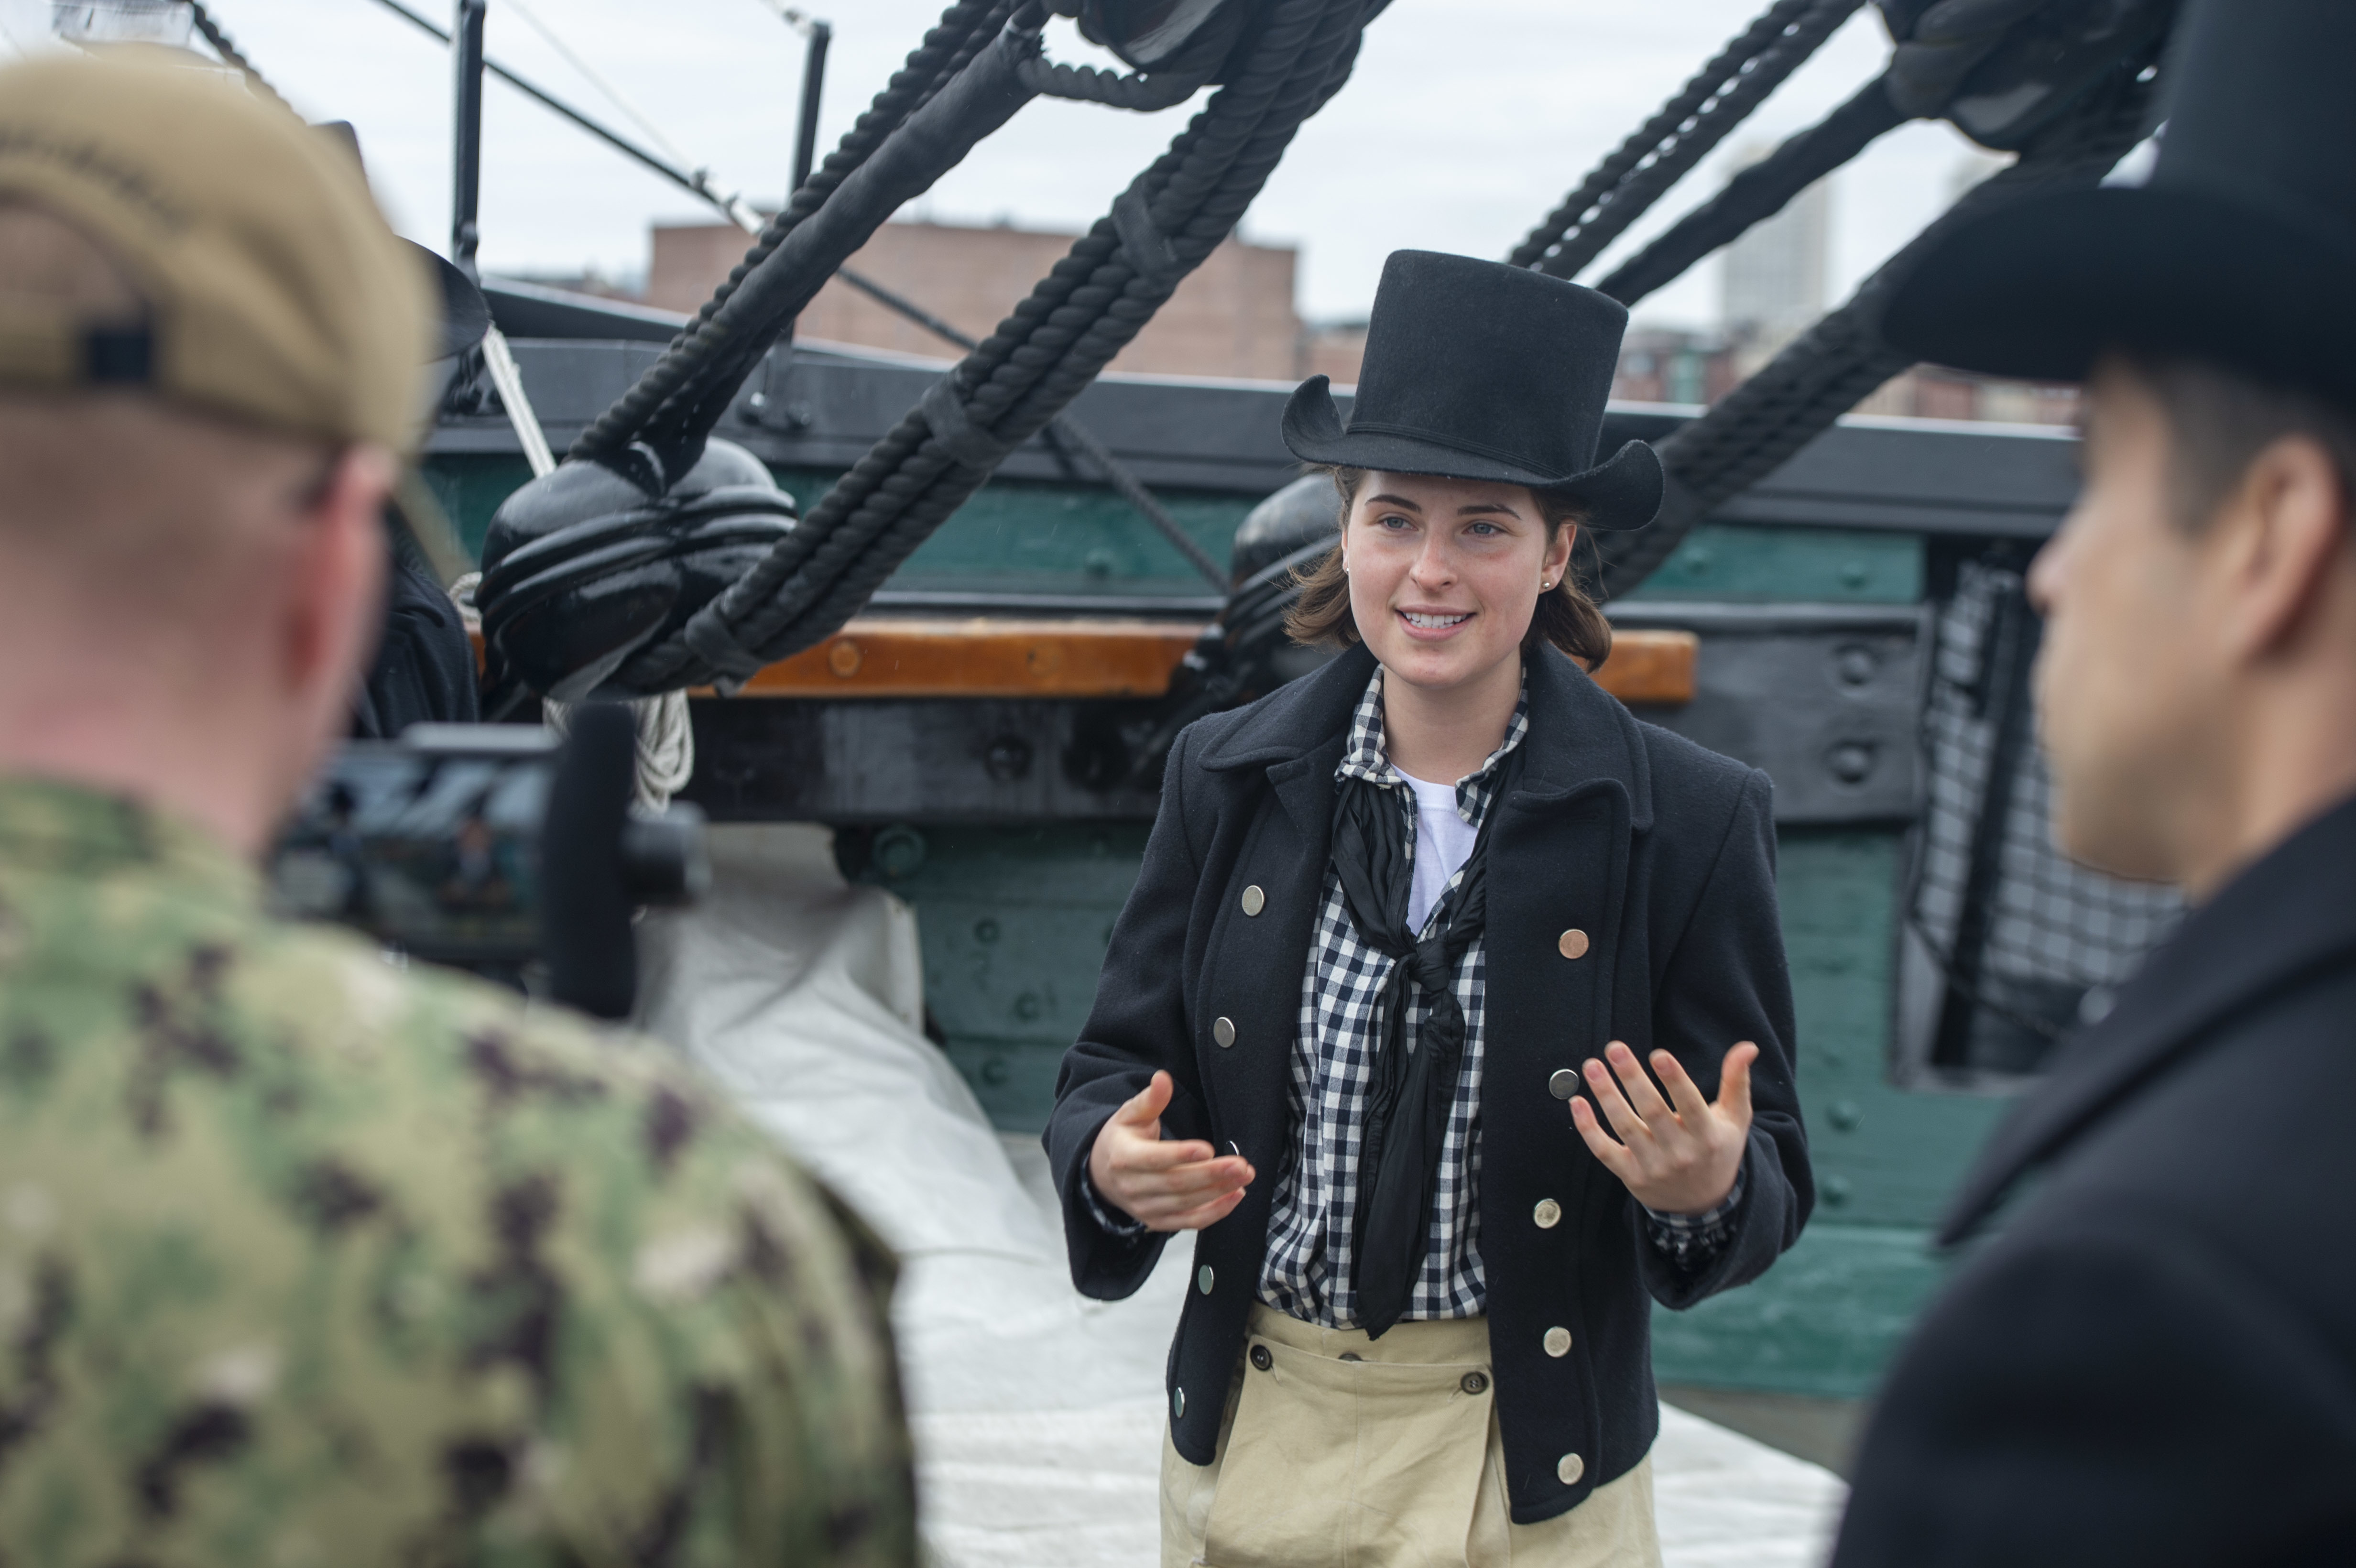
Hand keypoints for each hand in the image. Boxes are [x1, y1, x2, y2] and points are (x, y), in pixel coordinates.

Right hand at [1088, 1071, 1254, 1231]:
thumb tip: (1163, 1077)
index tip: (1208, 1149)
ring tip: (1244, 1176)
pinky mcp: (1158, 1222)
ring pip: (1186, 1204)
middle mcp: (1132, 1187)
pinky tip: (1236, 1196)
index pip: (1153, 1159)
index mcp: (1123, 1157)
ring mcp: (1145, 1209)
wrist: (1102, 1176)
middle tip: (1241, 1164)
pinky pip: (1190, 1222)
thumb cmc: (1122, 1140)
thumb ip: (1150, 1099)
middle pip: (1175, 1183)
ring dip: (1219, 1192)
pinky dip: (1215, 1212)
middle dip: (1211, 1175)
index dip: (1180, 1155)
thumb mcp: (1130, 1115)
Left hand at [1569, 1040, 1755, 1215]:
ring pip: (1625, 1128)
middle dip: (1633, 1079)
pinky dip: (1588, 1129)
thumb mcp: (1735, 1119)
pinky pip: (1604, 1152)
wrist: (1704, 1205)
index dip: (1675, 1080)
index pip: (1690, 1105)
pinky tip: (1577, 1102)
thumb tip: (1747, 1046)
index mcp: (1708, 1136)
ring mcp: (1653, 1167)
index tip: (1658, 1054)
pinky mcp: (1631, 1176)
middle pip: (1652, 1112)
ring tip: (1592, 1067)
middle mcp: (1681, 1153)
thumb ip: (1737, 1081)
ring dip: (1606, 1096)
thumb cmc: (1718, 1149)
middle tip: (1615, 1048)